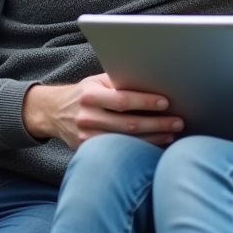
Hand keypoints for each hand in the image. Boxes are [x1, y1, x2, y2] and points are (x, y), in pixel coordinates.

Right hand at [22, 73, 182, 148]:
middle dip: (157, 123)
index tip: (166, 102)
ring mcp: (87, 137)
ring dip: (153, 138)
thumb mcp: (97, 82)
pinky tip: (156, 145)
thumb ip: (119, 83)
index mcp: (90, 96)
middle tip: (178, 122)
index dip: (146, 101)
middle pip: (129, 124)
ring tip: (172, 134)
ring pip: (126, 141)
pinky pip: (118, 151)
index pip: (123, 100)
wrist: (53, 112)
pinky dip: (139, 148)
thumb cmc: (85, 93)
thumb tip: (153, 81)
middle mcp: (87, 117)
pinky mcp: (88, 150)